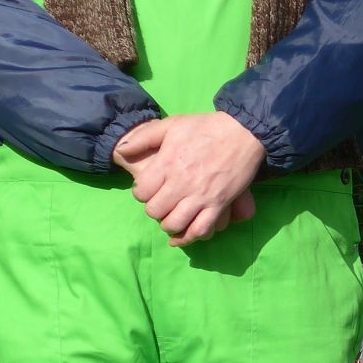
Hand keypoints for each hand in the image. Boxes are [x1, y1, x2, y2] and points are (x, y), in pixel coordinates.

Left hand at [112, 111, 267, 244]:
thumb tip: (121, 150)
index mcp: (167, 164)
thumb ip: (144, 137)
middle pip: (155, 211)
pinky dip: (190, 237)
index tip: (148, 189)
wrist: (242, 132)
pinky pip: (200, 229)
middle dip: (153, 209)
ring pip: (174, 224)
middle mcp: (181, 184)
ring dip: (168, 225)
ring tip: (170, 219)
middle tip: (160, 203)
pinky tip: (183, 237)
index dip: (141, 193)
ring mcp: (200, 197)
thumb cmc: (205, 127)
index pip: (142, 192)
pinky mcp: (218, 205)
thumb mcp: (171, 125)